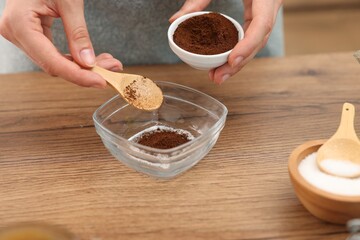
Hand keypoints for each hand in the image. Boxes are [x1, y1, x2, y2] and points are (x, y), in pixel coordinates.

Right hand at [0, 0, 121, 87]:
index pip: (52, 62)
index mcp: (19, 24)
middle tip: (112, 69)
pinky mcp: (30, 34)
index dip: (78, 76)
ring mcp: (21, 35)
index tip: (101, 81)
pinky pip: (53, 53)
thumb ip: (78, 33)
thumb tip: (89, 62)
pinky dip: (73, 57)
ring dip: (82, 66)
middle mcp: (15, 33)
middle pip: (54, 65)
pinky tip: (93, 58)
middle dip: (85, 71)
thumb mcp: (68, 1)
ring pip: (55, 62)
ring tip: (108, 62)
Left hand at [170, 0, 282, 84]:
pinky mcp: (258, 14)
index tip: (231, 60)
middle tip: (218, 77)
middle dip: (239, 62)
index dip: (247, 45)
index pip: (262, 24)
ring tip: (217, 76)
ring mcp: (266, 11)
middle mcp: (270, 5)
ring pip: (256, 42)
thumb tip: (174, 20)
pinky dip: (238, 50)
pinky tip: (224, 63)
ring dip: (238, 62)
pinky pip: (251, 36)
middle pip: (258, 40)